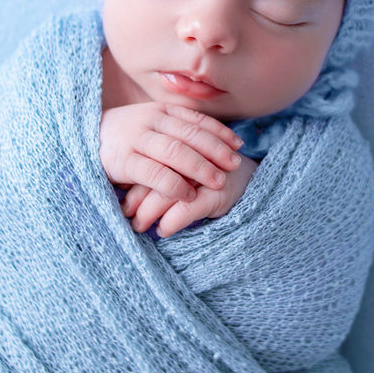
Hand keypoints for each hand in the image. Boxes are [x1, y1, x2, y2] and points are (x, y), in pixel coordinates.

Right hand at [99, 101, 244, 205]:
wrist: (80, 141)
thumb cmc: (123, 137)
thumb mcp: (149, 125)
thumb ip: (174, 129)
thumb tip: (212, 139)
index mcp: (160, 110)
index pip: (196, 120)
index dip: (219, 132)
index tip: (238, 144)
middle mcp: (150, 120)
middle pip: (191, 135)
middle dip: (216, 150)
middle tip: (235, 164)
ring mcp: (136, 139)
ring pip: (176, 152)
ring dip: (201, 167)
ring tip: (218, 181)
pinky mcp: (124, 161)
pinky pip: (155, 173)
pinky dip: (174, 184)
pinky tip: (187, 194)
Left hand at [120, 152, 257, 237]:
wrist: (249, 176)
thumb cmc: (205, 174)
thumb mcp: (181, 168)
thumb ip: (159, 172)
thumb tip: (125, 200)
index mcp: (178, 142)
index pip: (149, 163)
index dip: (133, 187)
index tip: (124, 207)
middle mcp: (192, 154)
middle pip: (156, 175)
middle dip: (139, 201)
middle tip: (129, 219)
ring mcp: (206, 172)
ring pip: (169, 192)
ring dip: (150, 213)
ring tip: (141, 227)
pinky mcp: (219, 193)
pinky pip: (188, 208)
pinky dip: (172, 221)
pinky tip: (163, 230)